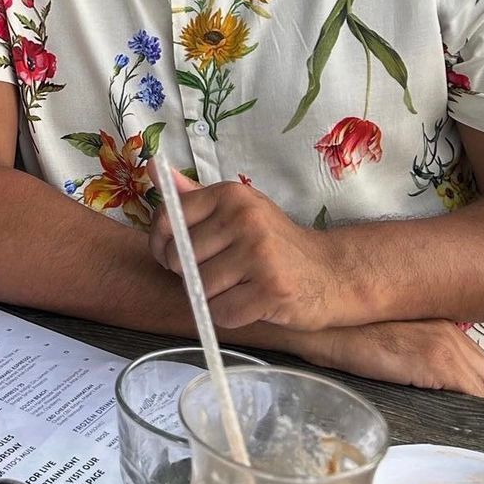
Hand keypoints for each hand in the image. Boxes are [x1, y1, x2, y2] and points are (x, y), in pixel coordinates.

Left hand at [149, 174, 356, 329]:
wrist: (330, 272)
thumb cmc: (273, 241)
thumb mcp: (237, 208)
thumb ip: (194, 194)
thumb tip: (154, 167)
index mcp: (230, 194)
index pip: (169, 219)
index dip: (161, 244)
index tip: (172, 255)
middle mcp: (244, 218)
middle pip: (181, 259)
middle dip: (188, 275)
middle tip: (215, 275)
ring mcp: (259, 254)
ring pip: (200, 289)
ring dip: (210, 297)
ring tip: (234, 288)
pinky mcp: (271, 290)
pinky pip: (222, 313)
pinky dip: (229, 316)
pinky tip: (247, 304)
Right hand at [293, 320, 483, 400]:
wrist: (330, 327)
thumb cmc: (352, 333)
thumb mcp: (397, 337)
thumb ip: (422, 350)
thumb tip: (436, 382)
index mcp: (442, 324)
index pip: (482, 364)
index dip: (474, 386)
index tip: (463, 400)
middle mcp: (451, 331)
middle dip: (479, 398)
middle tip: (458, 412)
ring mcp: (445, 345)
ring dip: (472, 405)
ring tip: (448, 414)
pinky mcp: (435, 361)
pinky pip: (472, 395)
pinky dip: (465, 408)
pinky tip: (443, 409)